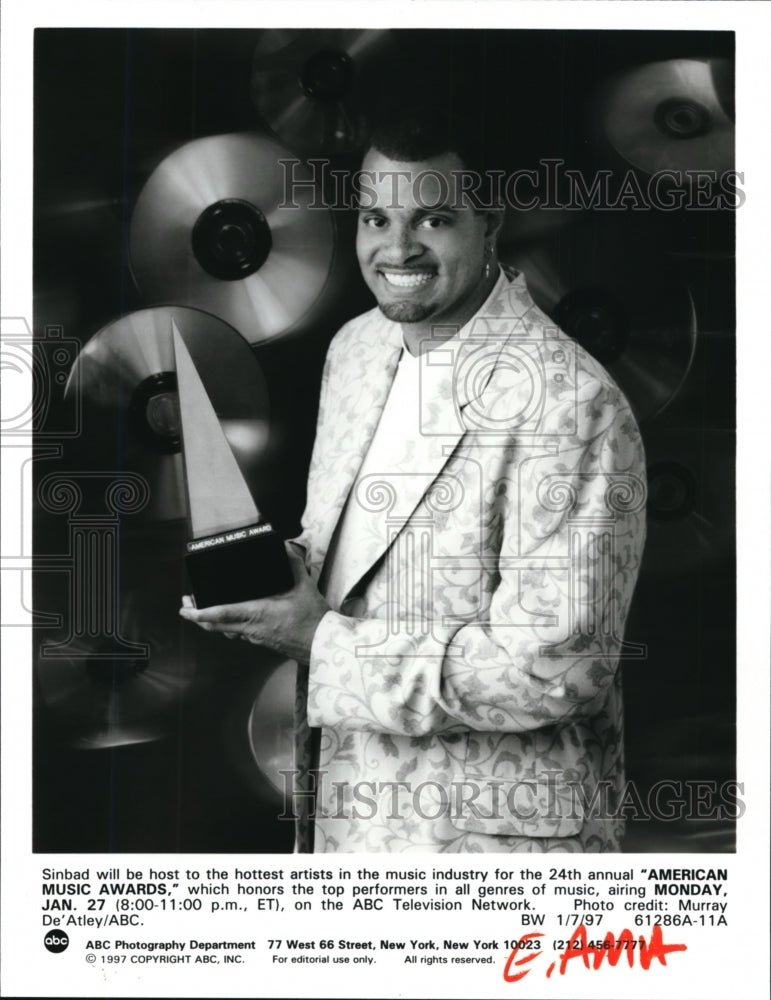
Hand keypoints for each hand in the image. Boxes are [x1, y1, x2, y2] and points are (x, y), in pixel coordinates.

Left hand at [179, 543, 329, 662]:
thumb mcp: (304, 586)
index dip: (200, 613)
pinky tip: (230, 618)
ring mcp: (255, 638)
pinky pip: (238, 634)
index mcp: (258, 614)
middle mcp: (252, 629)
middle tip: (184, 607)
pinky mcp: (262, 642)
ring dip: (211, 623)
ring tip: (202, 612)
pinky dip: (228, 626)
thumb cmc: (313, 618)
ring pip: (226, 632)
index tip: (185, 608)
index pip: (221, 615)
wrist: (322, 644)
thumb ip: (292, 564)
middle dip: (197, 617)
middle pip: (215, 626)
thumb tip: (283, 547)